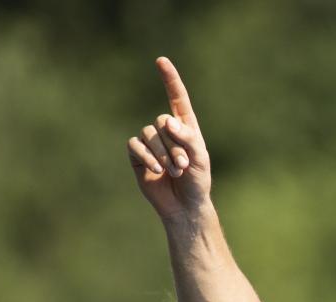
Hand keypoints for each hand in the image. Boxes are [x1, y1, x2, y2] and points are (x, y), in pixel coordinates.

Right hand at [127, 57, 210, 220]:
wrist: (184, 205)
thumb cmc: (197, 181)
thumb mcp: (200, 159)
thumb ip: (187, 138)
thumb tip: (166, 120)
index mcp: (186, 127)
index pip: (177, 98)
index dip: (169, 79)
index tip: (161, 60)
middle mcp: (166, 130)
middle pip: (162, 122)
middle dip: (173, 144)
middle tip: (183, 165)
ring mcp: (150, 142)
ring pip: (149, 134)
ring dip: (162, 154)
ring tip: (174, 171)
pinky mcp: (137, 155)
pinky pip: (135, 145)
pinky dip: (146, 157)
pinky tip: (156, 170)